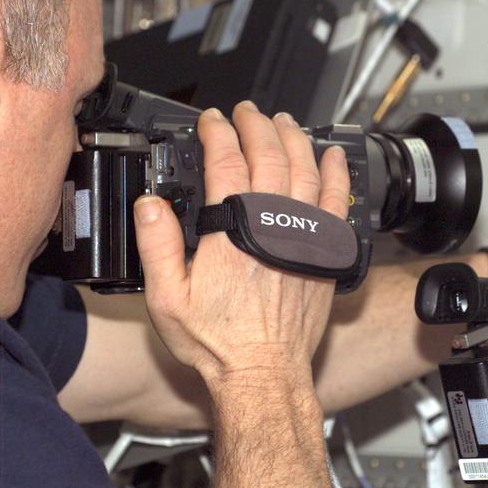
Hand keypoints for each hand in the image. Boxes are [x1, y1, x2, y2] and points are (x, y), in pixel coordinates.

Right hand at [132, 102, 351, 387]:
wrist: (263, 374)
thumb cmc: (219, 343)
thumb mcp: (167, 298)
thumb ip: (156, 245)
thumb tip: (150, 204)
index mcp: (232, 232)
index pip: (227, 162)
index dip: (218, 133)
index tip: (211, 122)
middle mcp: (273, 226)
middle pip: (270, 155)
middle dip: (256, 125)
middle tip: (246, 113)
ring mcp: (304, 237)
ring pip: (305, 169)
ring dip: (293, 138)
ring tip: (282, 122)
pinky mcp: (325, 253)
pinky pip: (337, 201)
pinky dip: (336, 173)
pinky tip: (331, 157)